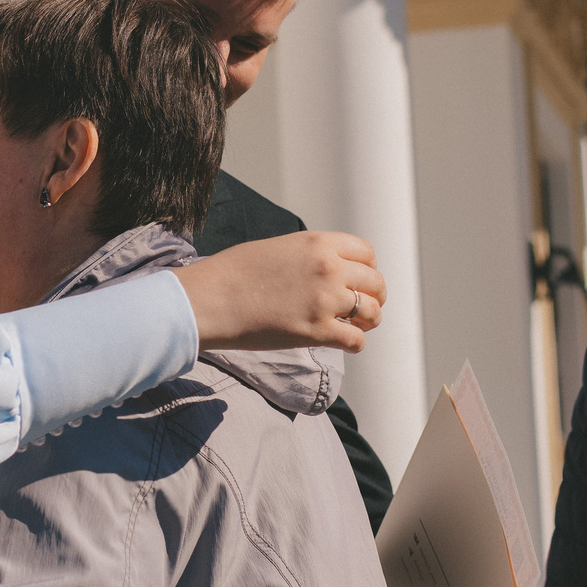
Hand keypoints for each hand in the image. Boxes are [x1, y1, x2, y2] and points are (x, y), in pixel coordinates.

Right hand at [175, 231, 383, 353]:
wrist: (211, 299)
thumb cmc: (234, 273)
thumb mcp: (279, 248)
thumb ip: (310, 255)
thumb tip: (327, 270)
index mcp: (319, 243)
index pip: (367, 253)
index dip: (368, 269)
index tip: (360, 281)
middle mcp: (329, 268)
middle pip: (375, 283)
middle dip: (374, 296)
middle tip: (364, 308)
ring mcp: (325, 300)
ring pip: (372, 312)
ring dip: (368, 321)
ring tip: (355, 326)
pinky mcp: (317, 331)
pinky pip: (356, 341)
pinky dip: (354, 343)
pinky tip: (342, 342)